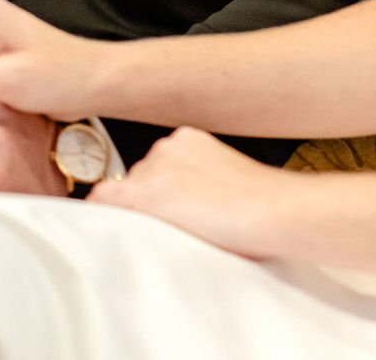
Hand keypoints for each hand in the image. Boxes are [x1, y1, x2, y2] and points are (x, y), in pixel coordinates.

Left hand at [91, 127, 286, 257]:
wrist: (271, 208)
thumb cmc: (260, 205)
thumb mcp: (223, 179)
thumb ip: (197, 183)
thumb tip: (185, 207)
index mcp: (188, 139)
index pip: (153, 169)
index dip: (156, 195)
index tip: (169, 212)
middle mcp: (166, 146)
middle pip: (135, 181)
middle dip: (147, 206)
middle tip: (173, 229)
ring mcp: (153, 167)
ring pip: (124, 196)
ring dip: (136, 215)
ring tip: (168, 236)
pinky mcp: (144, 192)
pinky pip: (104, 204)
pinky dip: (105, 219)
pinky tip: (119, 235)